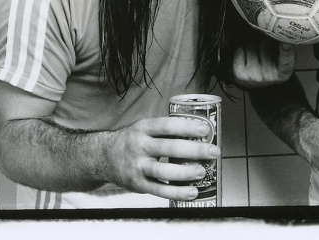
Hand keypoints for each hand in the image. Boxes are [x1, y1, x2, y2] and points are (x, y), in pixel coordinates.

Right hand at [104, 116, 219, 200]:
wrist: (104, 156)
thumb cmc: (133, 140)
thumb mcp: (144, 128)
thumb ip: (166, 130)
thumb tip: (199, 134)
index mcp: (143, 128)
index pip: (167, 126)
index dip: (187, 127)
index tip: (205, 130)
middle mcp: (139, 146)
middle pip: (169, 148)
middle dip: (194, 150)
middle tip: (213, 151)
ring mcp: (138, 166)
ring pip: (163, 172)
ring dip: (185, 173)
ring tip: (202, 171)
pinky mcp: (138, 184)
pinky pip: (159, 190)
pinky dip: (177, 192)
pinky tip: (192, 191)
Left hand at [232, 36, 295, 87]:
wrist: (256, 84)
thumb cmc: (270, 67)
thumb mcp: (282, 60)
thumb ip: (284, 48)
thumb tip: (278, 31)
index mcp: (282, 73)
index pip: (286, 61)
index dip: (286, 51)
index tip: (286, 43)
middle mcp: (268, 76)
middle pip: (265, 44)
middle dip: (264, 41)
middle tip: (266, 47)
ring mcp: (253, 76)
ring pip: (251, 45)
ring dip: (252, 46)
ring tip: (256, 54)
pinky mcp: (240, 74)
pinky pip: (240, 50)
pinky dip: (242, 50)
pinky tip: (246, 57)